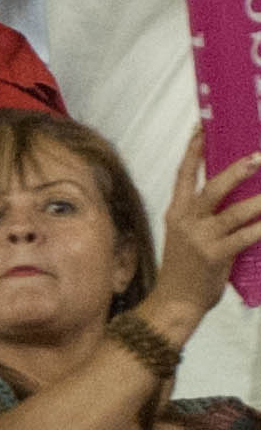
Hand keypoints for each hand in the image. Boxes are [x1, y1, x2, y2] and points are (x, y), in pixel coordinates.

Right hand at [148, 138, 260, 338]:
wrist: (176, 301)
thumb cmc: (187, 267)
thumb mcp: (188, 235)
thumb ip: (207, 215)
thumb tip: (238, 193)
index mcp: (177, 212)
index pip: (184, 174)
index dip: (194, 149)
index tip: (203, 127)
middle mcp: (186, 221)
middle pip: (212, 188)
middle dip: (236, 171)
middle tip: (258, 157)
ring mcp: (200, 239)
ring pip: (234, 212)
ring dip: (259, 200)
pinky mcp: (215, 256)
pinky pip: (246, 237)